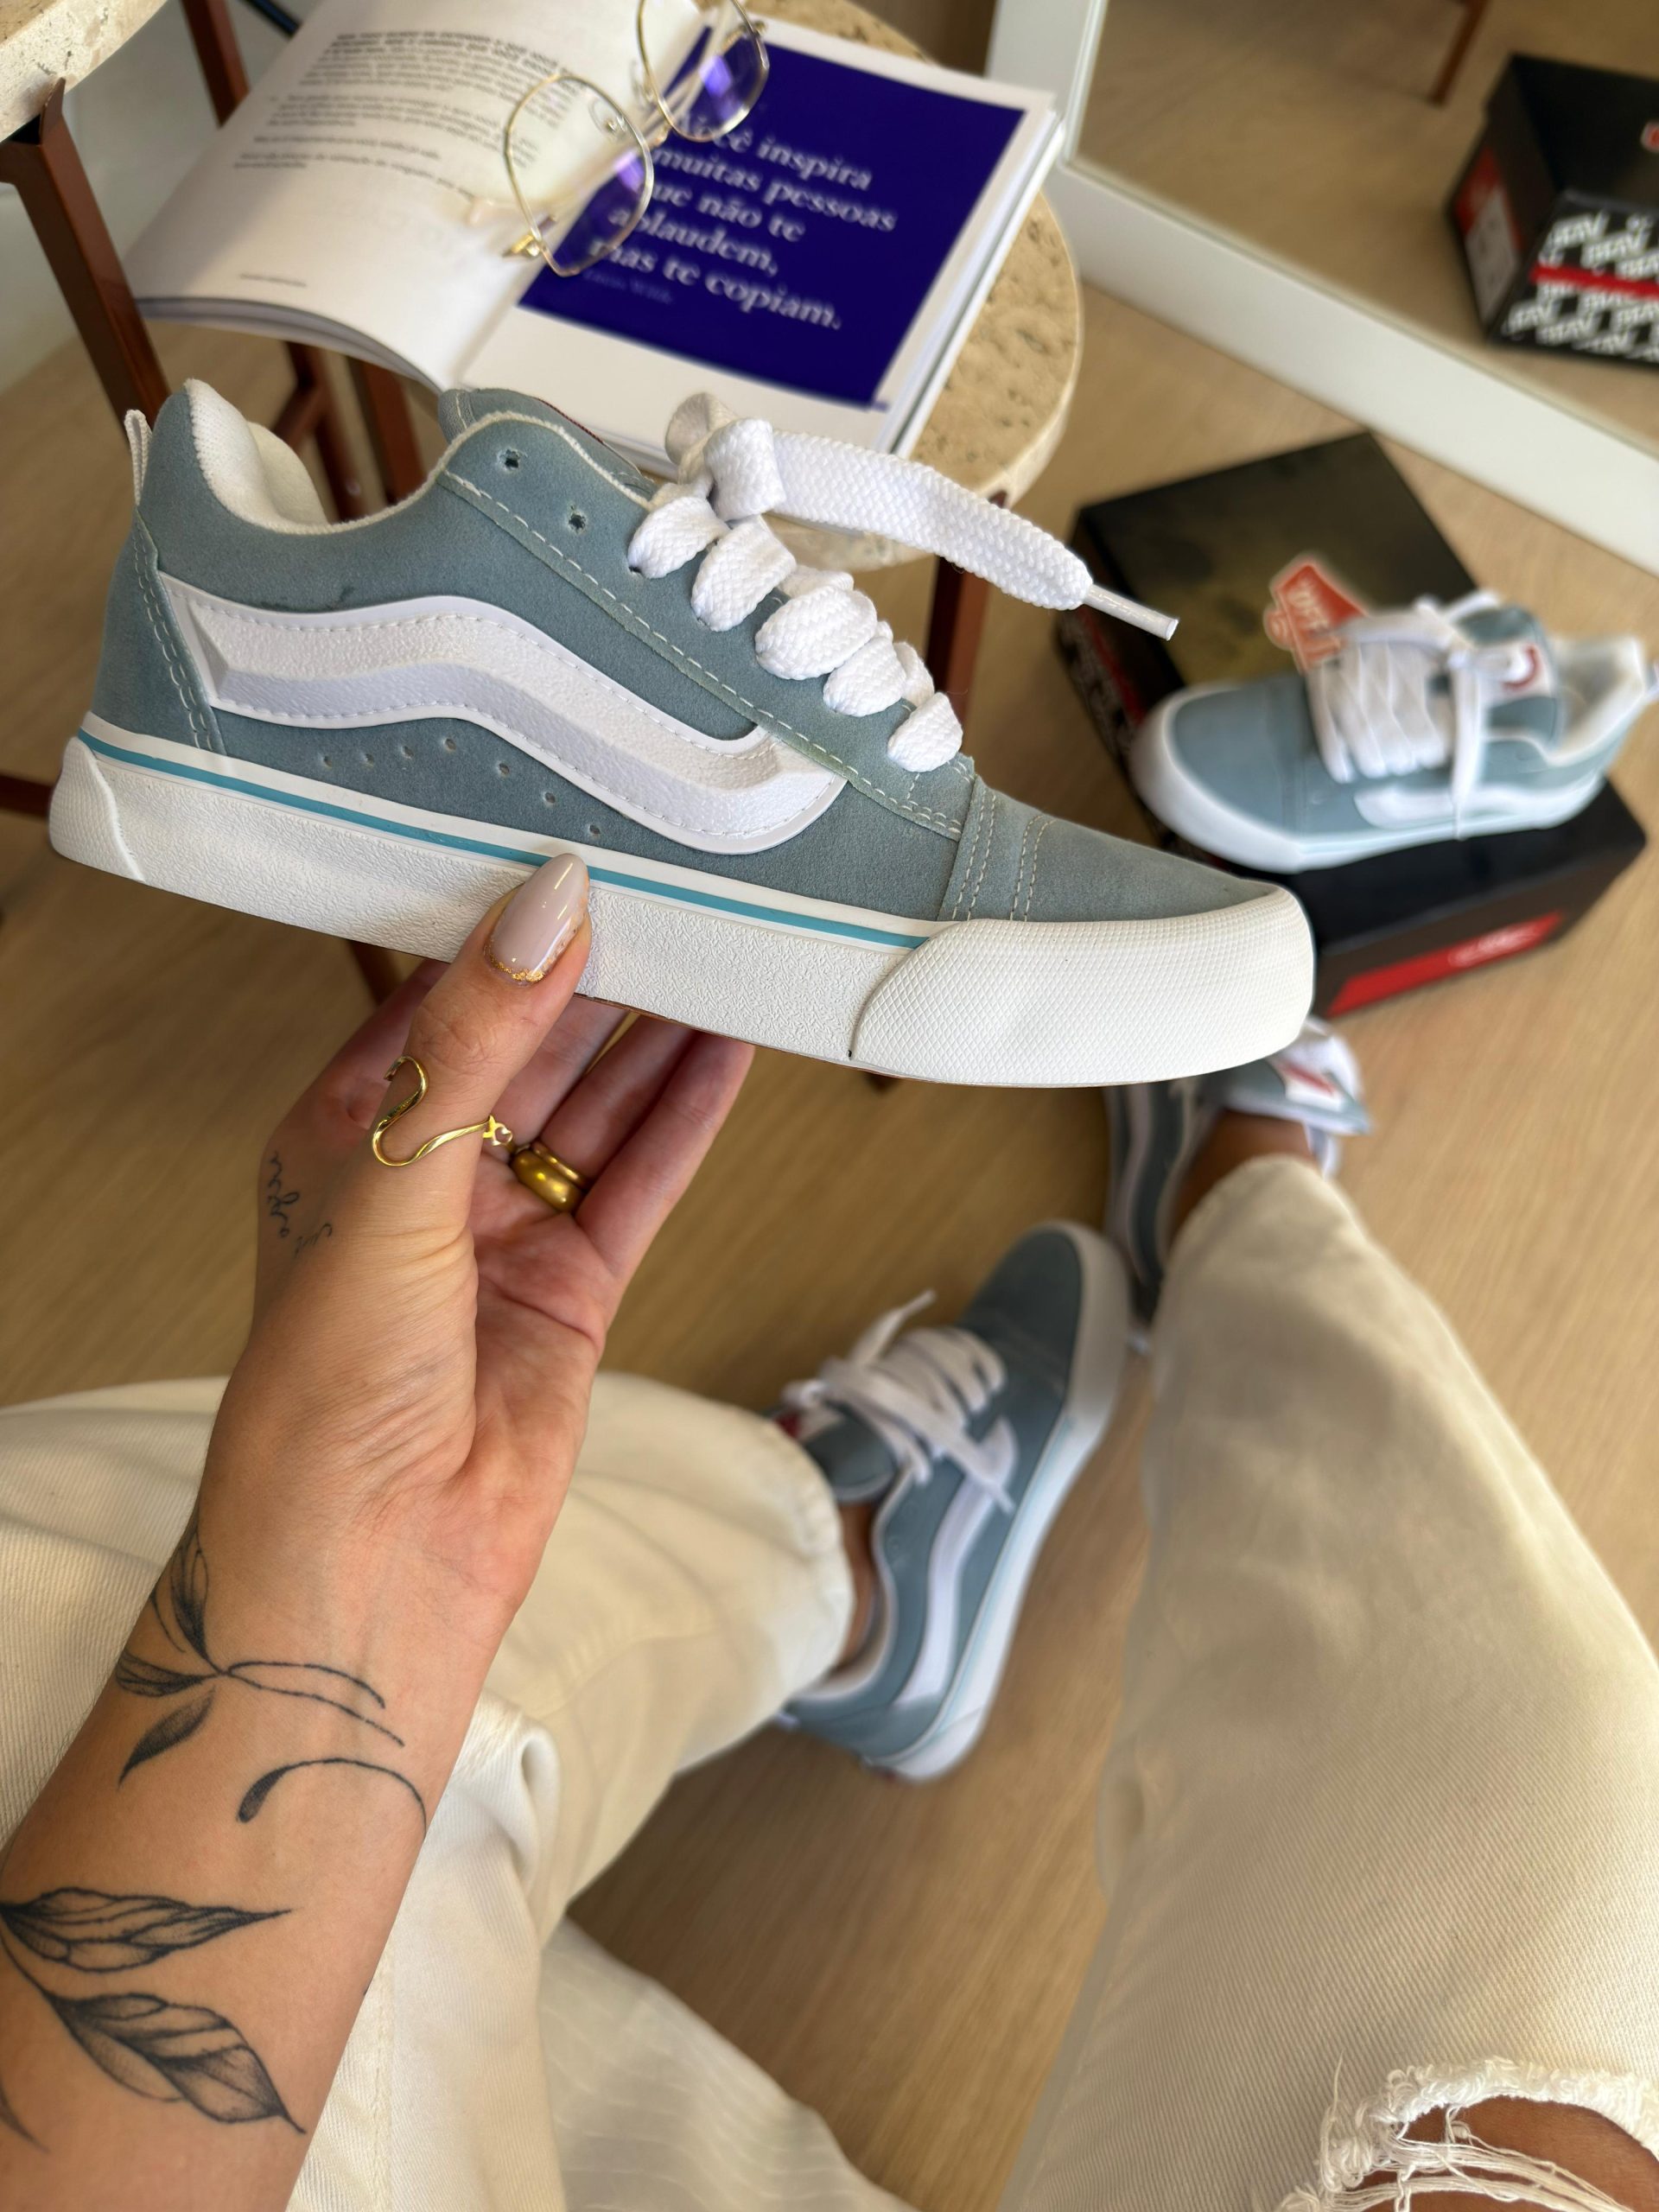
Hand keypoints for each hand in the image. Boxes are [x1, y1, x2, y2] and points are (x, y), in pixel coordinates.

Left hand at [205, 855, 752, 1688]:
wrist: (376, 1551)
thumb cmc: (328, 1381)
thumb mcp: (394, 1175)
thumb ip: (477, 1040)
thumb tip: (543, 910)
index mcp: (345, 1131)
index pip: (433, 1000)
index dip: (502, 930)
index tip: (569, 857)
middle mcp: (427, 1175)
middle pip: (527, 1047)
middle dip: (595, 975)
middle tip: (670, 894)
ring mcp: (506, 1231)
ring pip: (596, 1109)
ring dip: (655, 1039)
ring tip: (722, 954)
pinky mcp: (575, 1285)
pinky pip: (642, 1180)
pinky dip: (686, 1118)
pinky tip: (728, 1053)